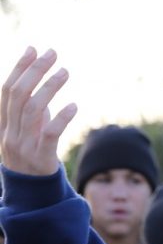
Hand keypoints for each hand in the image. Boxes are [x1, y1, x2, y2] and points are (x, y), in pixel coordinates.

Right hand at [0, 47, 76, 175]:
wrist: (33, 194)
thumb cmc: (33, 157)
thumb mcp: (28, 131)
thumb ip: (32, 110)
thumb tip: (43, 84)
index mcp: (4, 124)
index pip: (7, 90)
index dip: (19, 68)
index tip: (32, 48)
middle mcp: (10, 133)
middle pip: (19, 95)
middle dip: (34, 71)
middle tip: (52, 53)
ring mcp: (23, 146)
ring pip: (32, 110)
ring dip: (49, 88)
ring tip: (65, 72)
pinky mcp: (40, 159)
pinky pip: (49, 135)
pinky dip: (61, 118)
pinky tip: (74, 106)